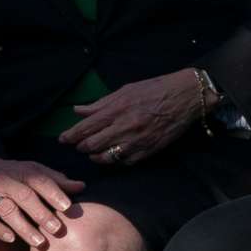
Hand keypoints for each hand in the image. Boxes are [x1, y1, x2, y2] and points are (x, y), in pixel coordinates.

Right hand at [0, 156, 84, 249]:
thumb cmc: (12, 175)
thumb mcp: (32, 171)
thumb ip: (56, 180)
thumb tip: (82, 186)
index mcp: (23, 172)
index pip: (41, 182)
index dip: (54, 193)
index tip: (68, 207)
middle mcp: (6, 182)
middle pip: (25, 198)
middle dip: (41, 214)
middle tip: (58, 229)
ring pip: (8, 211)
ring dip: (24, 227)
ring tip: (40, 242)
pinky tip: (11, 239)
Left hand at [62, 69, 208, 164]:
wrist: (187, 96)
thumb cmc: (156, 88)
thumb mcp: (126, 90)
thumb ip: (100, 103)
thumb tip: (78, 110)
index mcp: (117, 109)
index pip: (85, 128)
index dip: (70, 136)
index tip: (63, 139)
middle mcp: (124, 126)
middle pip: (92, 145)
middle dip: (81, 147)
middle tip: (79, 145)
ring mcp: (137, 140)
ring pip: (106, 157)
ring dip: (96, 156)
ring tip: (94, 153)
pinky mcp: (149, 150)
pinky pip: (126, 162)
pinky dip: (117, 160)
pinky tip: (115, 155)